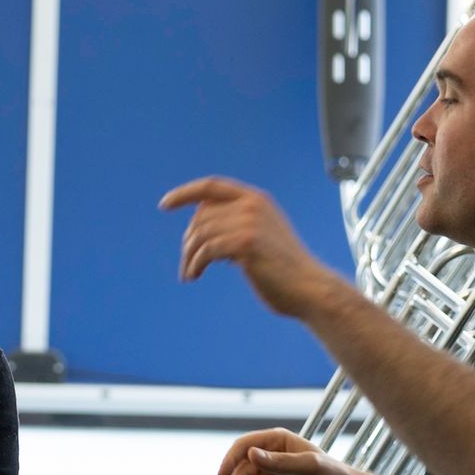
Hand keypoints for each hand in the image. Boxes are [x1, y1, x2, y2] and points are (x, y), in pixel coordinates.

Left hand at [159, 177, 338, 317]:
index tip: (164, 205)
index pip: (211, 186)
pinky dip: (194, 265)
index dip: (185, 193)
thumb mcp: (260, 237)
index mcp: (256, 199)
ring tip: (189, 274)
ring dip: (189, 257)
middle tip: (188, 263)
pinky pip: (206, 250)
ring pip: (200, 234)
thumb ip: (235, 226)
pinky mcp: (246, 242)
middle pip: (201, 216)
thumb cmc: (283, 270)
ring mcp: (250, 222)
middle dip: (189, 240)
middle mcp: (252, 204)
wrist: (310, 289)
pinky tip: (193, 277)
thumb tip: (200, 230)